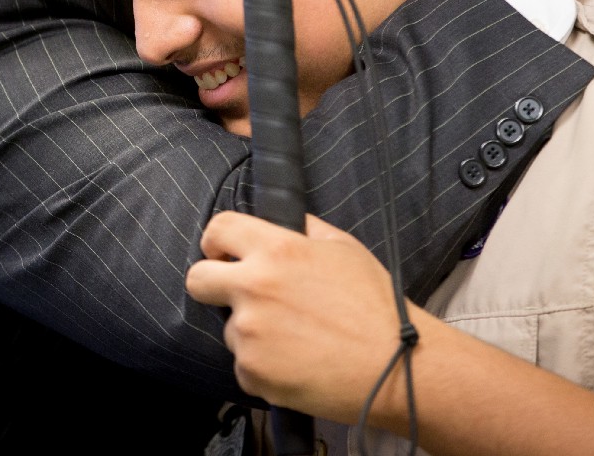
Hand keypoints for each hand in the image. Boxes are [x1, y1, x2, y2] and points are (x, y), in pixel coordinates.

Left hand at [186, 212, 403, 424]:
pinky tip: (296, 364)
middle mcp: (254, 287)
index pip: (218, 229)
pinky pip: (244, 365)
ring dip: (252, 332)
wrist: (396, 367)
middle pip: (197, 279)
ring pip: (229, 328)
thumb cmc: (376, 306)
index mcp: (277, 249)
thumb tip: (287, 222)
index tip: (223, 253)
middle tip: (240, 295)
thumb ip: (306, 230)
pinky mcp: (252, 372)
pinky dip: (263, 366)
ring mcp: (249, 333)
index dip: (216, 241)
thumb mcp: (344, 249)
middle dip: (211, 283)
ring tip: (295, 339)